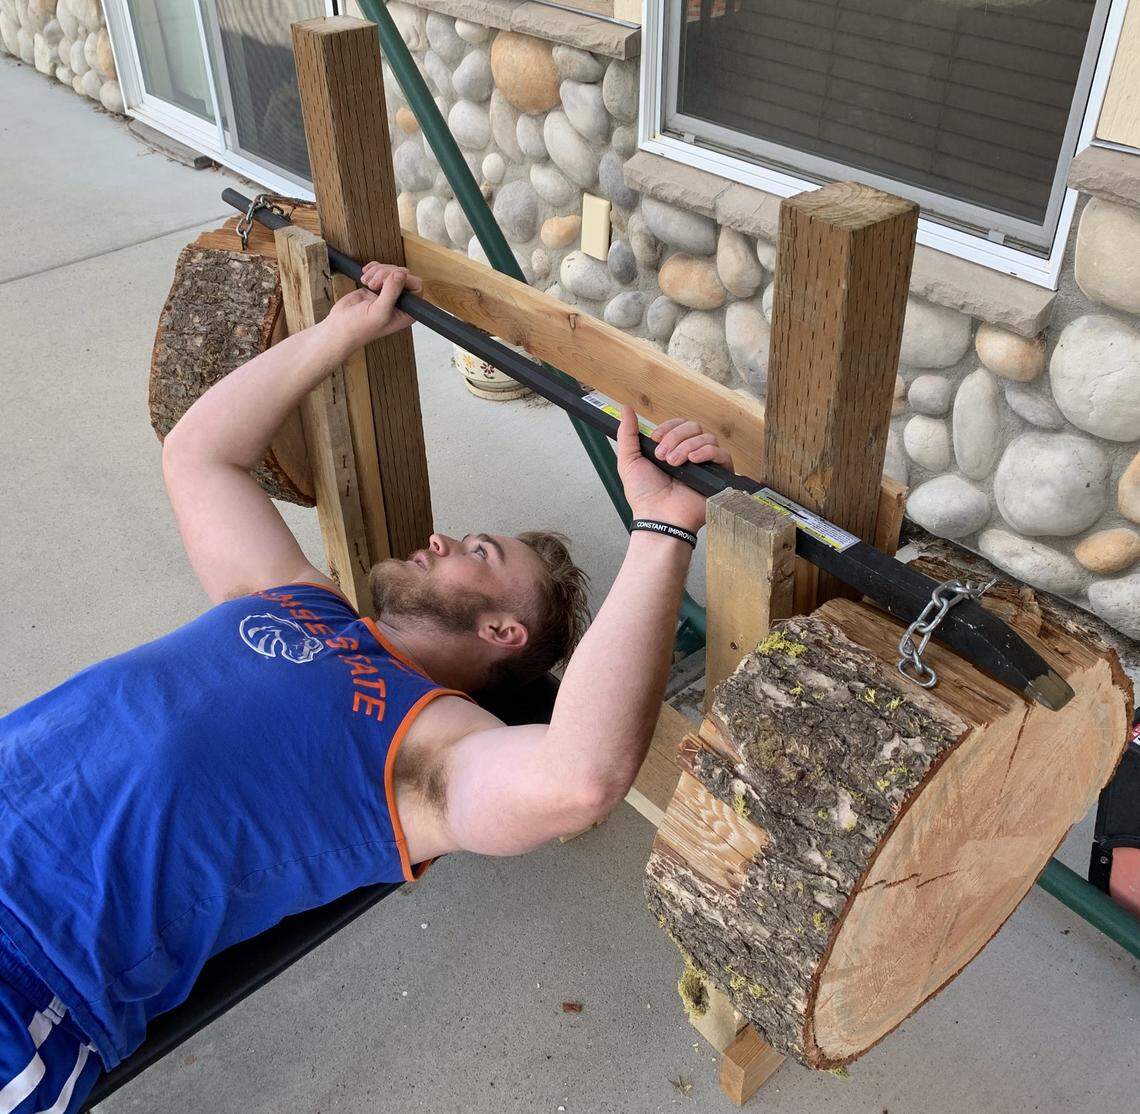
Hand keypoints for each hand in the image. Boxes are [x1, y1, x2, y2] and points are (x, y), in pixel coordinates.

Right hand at [325, 262, 422, 351]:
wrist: (340, 326)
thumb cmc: (359, 328)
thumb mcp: (379, 312)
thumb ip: (392, 292)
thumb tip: (401, 274)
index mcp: (407, 312)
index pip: (416, 286)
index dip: (403, 279)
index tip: (388, 282)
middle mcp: (400, 302)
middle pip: (403, 274)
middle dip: (386, 274)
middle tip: (373, 284)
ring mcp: (388, 293)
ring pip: (391, 270)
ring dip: (377, 272)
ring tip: (367, 283)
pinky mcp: (376, 286)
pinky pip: (380, 269)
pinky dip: (372, 269)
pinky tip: (364, 278)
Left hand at [615, 408, 733, 535]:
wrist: (657, 516)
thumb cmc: (644, 495)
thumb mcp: (629, 461)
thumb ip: (627, 434)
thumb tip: (626, 409)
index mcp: (673, 449)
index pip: (679, 424)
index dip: (669, 427)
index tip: (655, 440)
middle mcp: (690, 455)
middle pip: (694, 427)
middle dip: (675, 437)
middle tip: (663, 457)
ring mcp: (705, 465)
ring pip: (707, 438)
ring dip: (687, 446)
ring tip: (674, 464)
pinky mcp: (718, 476)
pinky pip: (722, 454)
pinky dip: (706, 452)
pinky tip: (692, 460)